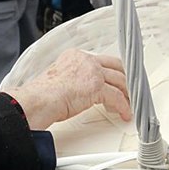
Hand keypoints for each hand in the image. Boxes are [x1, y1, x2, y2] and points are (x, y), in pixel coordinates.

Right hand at [8, 49, 130, 129]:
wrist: (39, 100)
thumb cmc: (43, 94)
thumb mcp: (60, 78)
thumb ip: (74, 78)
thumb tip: (80, 90)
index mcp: (75, 56)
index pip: (100, 60)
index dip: (111, 71)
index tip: (116, 79)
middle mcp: (86, 60)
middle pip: (116, 66)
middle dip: (125, 78)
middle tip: (129, 89)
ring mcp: (93, 72)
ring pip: (120, 80)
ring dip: (127, 93)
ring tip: (129, 103)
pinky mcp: (97, 86)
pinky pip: (117, 97)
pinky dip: (123, 106)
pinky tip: (123, 113)